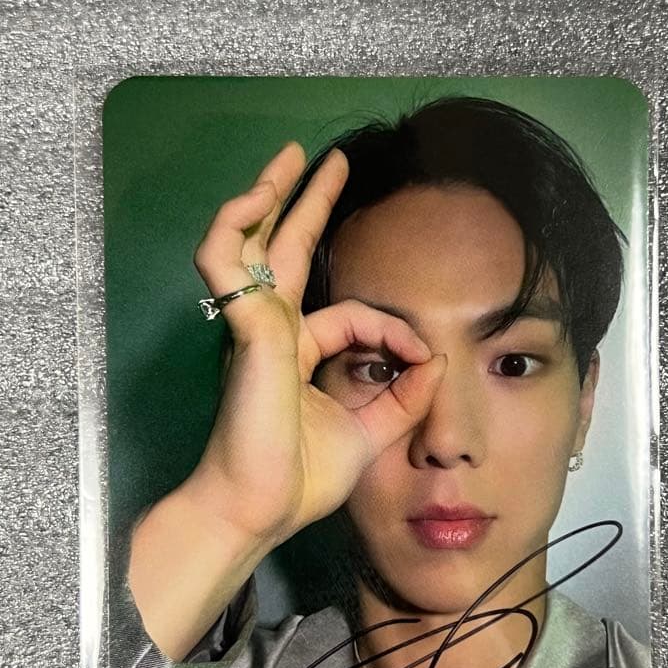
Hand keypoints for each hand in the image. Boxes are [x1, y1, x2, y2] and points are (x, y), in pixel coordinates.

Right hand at [189, 142, 446, 545]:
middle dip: (309, 205)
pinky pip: (228, 261)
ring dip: (270, 197)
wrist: (259, 510)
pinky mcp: (246, 328)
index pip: (355, 318)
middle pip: (287, 252)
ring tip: (292, 157)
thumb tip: (440, 361)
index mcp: (298, 354)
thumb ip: (403, 398)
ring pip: (251, 242)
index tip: (428, 362)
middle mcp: (274, 332)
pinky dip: (237, 225)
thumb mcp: (368, 433)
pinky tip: (262, 195)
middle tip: (329, 163)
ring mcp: (255, 326)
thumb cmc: (299, 479)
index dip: (397, 334)